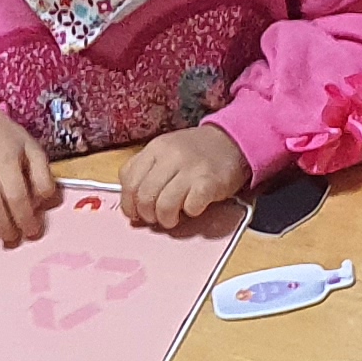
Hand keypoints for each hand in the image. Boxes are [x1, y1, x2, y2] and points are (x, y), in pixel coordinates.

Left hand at [121, 124, 249, 231]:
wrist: (233, 142)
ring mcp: (190, 169)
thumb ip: (148, 170)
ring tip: (173, 218)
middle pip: (144, 195)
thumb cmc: (198, 152)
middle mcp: (171, 156)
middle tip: (156, 218)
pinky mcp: (209, 183)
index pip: (128, 179)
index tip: (135, 212)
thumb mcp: (167, 151)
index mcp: (156, 148)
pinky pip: (190, 207)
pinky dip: (189, 213)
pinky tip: (193, 207)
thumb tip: (133, 203)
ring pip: (164, 205)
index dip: (128, 202)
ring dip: (166, 219)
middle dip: (147, 214)